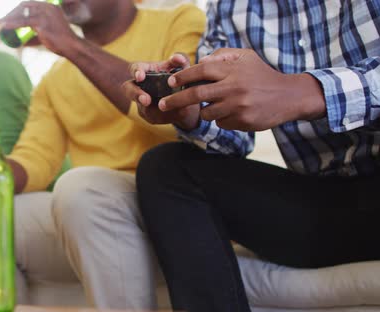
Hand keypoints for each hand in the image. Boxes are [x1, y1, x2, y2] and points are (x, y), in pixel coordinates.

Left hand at [0, 1, 79, 55]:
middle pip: (24, 6)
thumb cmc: (61, 42)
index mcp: (50, 7)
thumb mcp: (47, 33)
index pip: (29, 4)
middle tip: (2, 20)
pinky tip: (4, 25)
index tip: (9, 16)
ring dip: (9, 17)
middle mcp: (47, 7)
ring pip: (22, 13)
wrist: (71, 46)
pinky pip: (23, 22)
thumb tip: (21, 42)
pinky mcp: (41, 23)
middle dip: (11, 12)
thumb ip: (35, 34)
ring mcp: (44, 14)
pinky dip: (12, 23)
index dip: (17, 10)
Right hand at [121, 54, 200, 129]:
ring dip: (155, 110)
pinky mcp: (148, 115)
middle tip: (146, 100)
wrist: (185, 96)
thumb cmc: (179, 76)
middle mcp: (138, 87)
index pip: (134, 68)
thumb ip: (180, 60)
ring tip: (170, 108)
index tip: (140, 77)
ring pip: (143, 108)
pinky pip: (153, 118)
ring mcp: (141, 103)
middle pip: (129, 90)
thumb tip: (177, 58)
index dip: (136, 72)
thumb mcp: (181, 67)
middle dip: (136, 95)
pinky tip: (176, 113)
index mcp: (144, 71)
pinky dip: (166, 115)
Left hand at [159, 48, 325, 130]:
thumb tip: (200, 62)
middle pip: (196, 95)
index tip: (170, 82)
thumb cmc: (262, 75)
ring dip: (207, 111)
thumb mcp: (245, 57)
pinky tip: (236, 112)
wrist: (289, 96)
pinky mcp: (243, 122)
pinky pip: (221, 123)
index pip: (200, 72)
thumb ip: (222, 56)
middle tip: (163, 104)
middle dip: (175, 100)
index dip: (183, 77)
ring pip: (208, 113)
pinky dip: (223, 119)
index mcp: (232, 70)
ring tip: (220, 105)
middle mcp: (234, 88)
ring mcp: (238, 106)